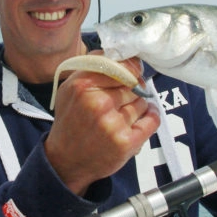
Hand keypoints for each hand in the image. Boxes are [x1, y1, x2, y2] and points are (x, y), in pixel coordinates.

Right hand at [45, 56, 159, 195]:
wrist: (65, 161)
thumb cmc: (71, 121)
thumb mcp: (70, 88)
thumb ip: (94, 67)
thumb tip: (124, 55)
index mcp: (82, 86)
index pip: (121, 66)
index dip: (130, 68)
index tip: (133, 72)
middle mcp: (98, 103)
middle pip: (133, 84)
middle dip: (132, 90)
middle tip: (120, 101)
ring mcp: (113, 124)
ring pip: (143, 101)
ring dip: (138, 106)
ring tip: (123, 114)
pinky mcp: (126, 142)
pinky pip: (152, 119)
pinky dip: (152, 116)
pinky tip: (145, 116)